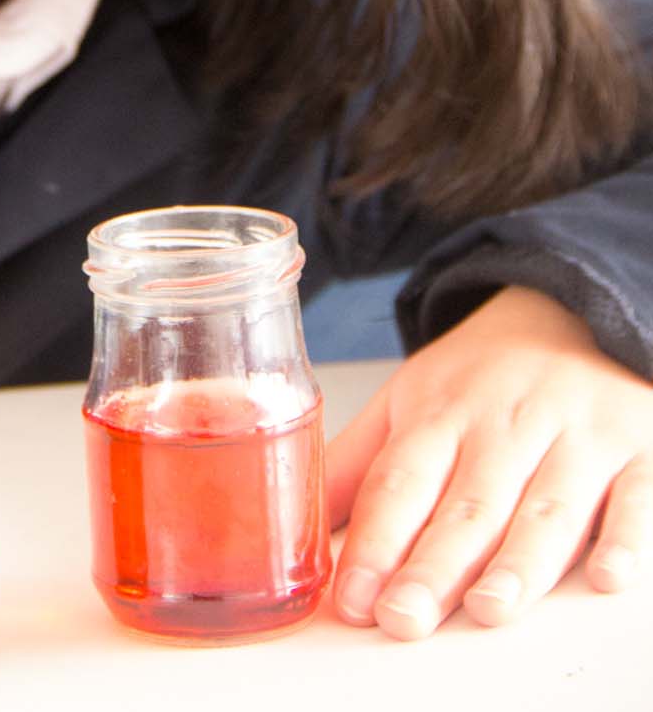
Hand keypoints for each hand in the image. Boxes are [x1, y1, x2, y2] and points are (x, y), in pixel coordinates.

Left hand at [326, 285, 652, 638]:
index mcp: (440, 411)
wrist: (571, 303)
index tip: (352, 598)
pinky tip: (605, 576)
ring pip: (546, 507)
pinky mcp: (638, 450)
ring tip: (487, 607)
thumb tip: (301, 526)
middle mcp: (505, 424)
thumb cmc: (485, 370)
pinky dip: (625, 539)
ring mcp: (575, 436)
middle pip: (468, 504)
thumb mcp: (411, 397)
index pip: (402, 482)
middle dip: (433, 565)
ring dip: (518, 561)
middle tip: (403, 617)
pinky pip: (636, 498)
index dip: (375, 542)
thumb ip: (360, 465)